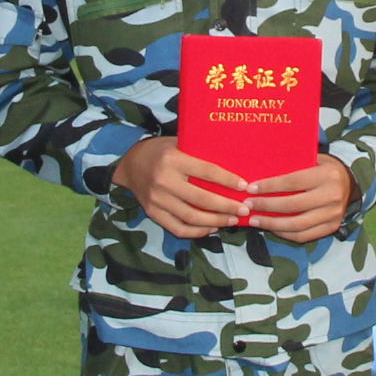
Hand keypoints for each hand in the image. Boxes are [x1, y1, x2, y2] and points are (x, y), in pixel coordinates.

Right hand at [116, 137, 252, 239]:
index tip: (245, 187)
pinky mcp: (153, 213)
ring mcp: (157, 199)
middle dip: (227, 206)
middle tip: (244, 209)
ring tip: (233, 220)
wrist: (130, 164)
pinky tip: (212, 228)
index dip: (228, 180)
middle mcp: (164, 180)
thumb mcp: (178, 143)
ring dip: (216, 221)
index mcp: (173, 159)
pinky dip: (197, 231)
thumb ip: (199, 152)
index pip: (207, 171)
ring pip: (191, 217)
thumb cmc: (161, 151)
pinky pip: (178, 228)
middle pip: (201, 198)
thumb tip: (233, 162)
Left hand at [239, 159, 356, 244]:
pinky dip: (285, 234)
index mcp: (327, 175)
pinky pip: (304, 235)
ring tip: (255, 220)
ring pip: (297, 225)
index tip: (251, 188)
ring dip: (272, 224)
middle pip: (292, 205)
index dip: (270, 187)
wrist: (352, 183)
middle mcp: (332, 196)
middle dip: (266, 206)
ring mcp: (333, 214)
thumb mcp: (314, 159)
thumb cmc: (325, 168)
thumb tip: (261, 168)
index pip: (292, 182)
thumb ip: (294, 164)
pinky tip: (271, 228)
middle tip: (248, 205)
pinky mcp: (332, 227)